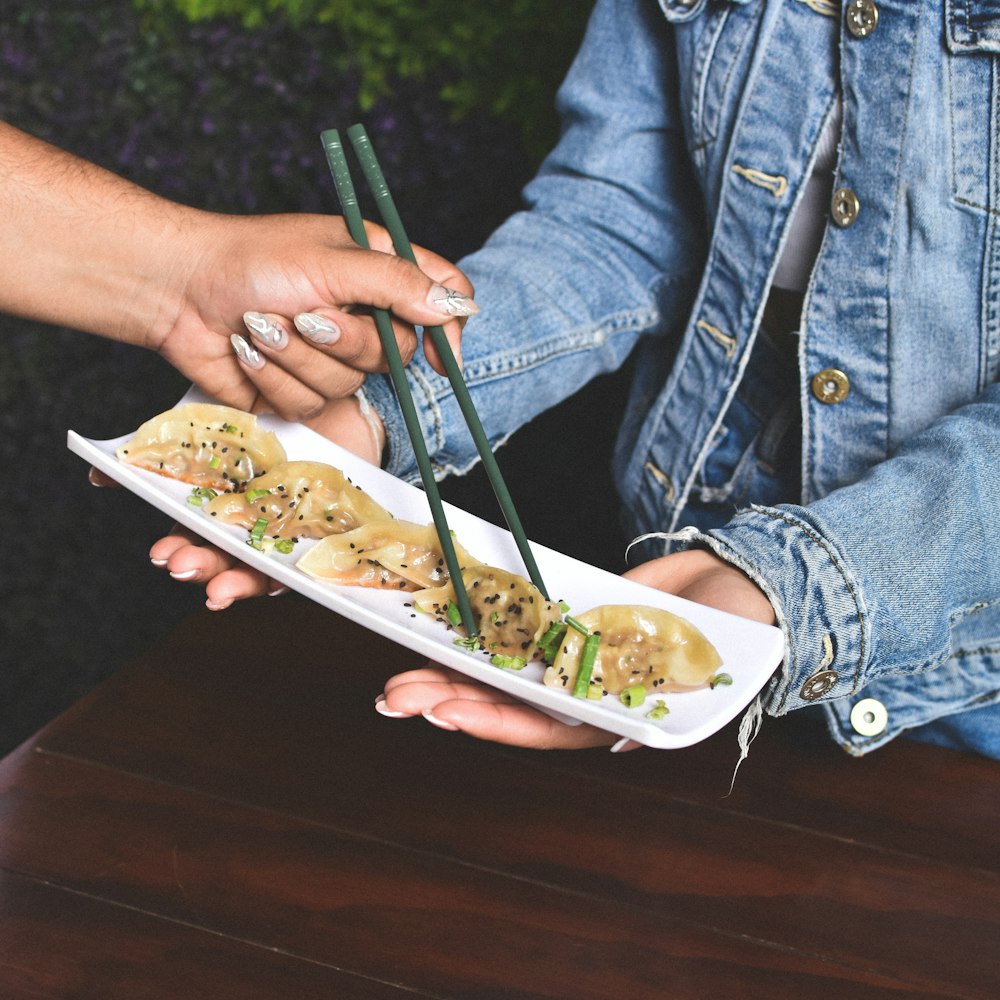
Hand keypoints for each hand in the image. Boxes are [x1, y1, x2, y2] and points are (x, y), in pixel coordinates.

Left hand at [0, 122, 473, 421]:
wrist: (177, 291)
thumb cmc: (250, 260)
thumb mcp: (331, 263)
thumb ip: (398, 285)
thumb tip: (457, 308)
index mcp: (378, 271)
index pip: (443, 296)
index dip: (451, 328)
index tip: (443, 356)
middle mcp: (362, 315)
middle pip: (398, 354)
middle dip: (346, 342)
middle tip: (306, 316)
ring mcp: (331, 355)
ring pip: (349, 384)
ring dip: (299, 358)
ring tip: (262, 326)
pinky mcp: (299, 386)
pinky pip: (310, 402)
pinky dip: (275, 377)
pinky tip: (248, 349)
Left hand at [375, 548, 776, 748]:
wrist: (745, 582)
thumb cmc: (740, 632)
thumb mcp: (707, 670)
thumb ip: (665, 701)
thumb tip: (624, 746)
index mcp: (611, 714)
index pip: (543, 727)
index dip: (493, 722)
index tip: (445, 712)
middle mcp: (583, 689)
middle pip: (507, 701)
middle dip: (449, 698)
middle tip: (394, 694)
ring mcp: (573, 652)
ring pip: (502, 665)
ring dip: (452, 668)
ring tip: (400, 671)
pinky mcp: (570, 616)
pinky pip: (520, 622)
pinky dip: (484, 625)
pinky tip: (443, 627)